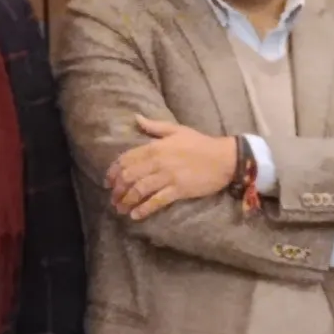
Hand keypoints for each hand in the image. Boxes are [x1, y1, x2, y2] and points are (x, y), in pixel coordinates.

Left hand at [107, 116, 241, 219]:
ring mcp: (168, 176)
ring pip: (139, 190)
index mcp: (155, 146)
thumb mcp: (177, 130)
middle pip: (129, 176)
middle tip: (113, 198)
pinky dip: (144, 209)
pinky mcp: (178, 190)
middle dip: (118, 189)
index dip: (114, 171)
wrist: (224, 158)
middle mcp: (158, 161)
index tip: (108, 181)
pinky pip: (156, 201)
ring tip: (121, 208)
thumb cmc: (201, 143)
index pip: (127, 159)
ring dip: (127, 200)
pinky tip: (136, 215)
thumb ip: (154, 126)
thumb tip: (136, 118)